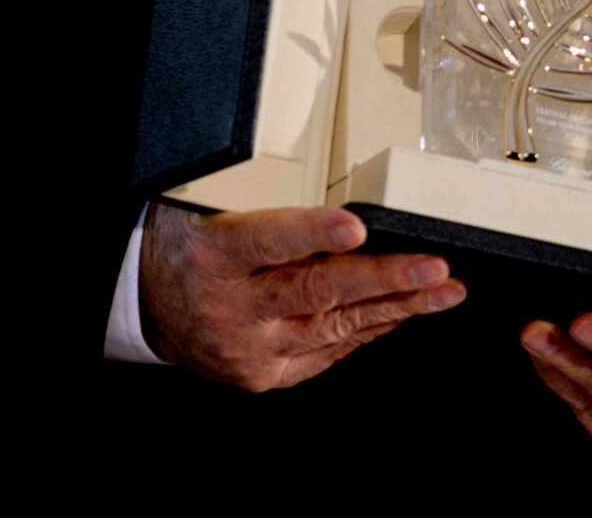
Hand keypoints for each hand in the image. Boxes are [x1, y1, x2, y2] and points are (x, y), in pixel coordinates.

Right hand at [140, 202, 464, 391]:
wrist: (148, 305)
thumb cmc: (193, 245)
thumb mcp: (216, 215)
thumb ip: (273, 220)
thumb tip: (352, 217)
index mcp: (214, 257)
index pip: (267, 241)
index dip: (313, 233)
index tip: (356, 227)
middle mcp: (231, 308)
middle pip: (315, 291)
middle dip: (383, 279)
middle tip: (433, 267)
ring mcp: (248, 349)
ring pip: (334, 325)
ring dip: (396, 307)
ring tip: (443, 291)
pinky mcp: (264, 375)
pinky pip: (328, 349)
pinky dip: (370, 328)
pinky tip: (405, 311)